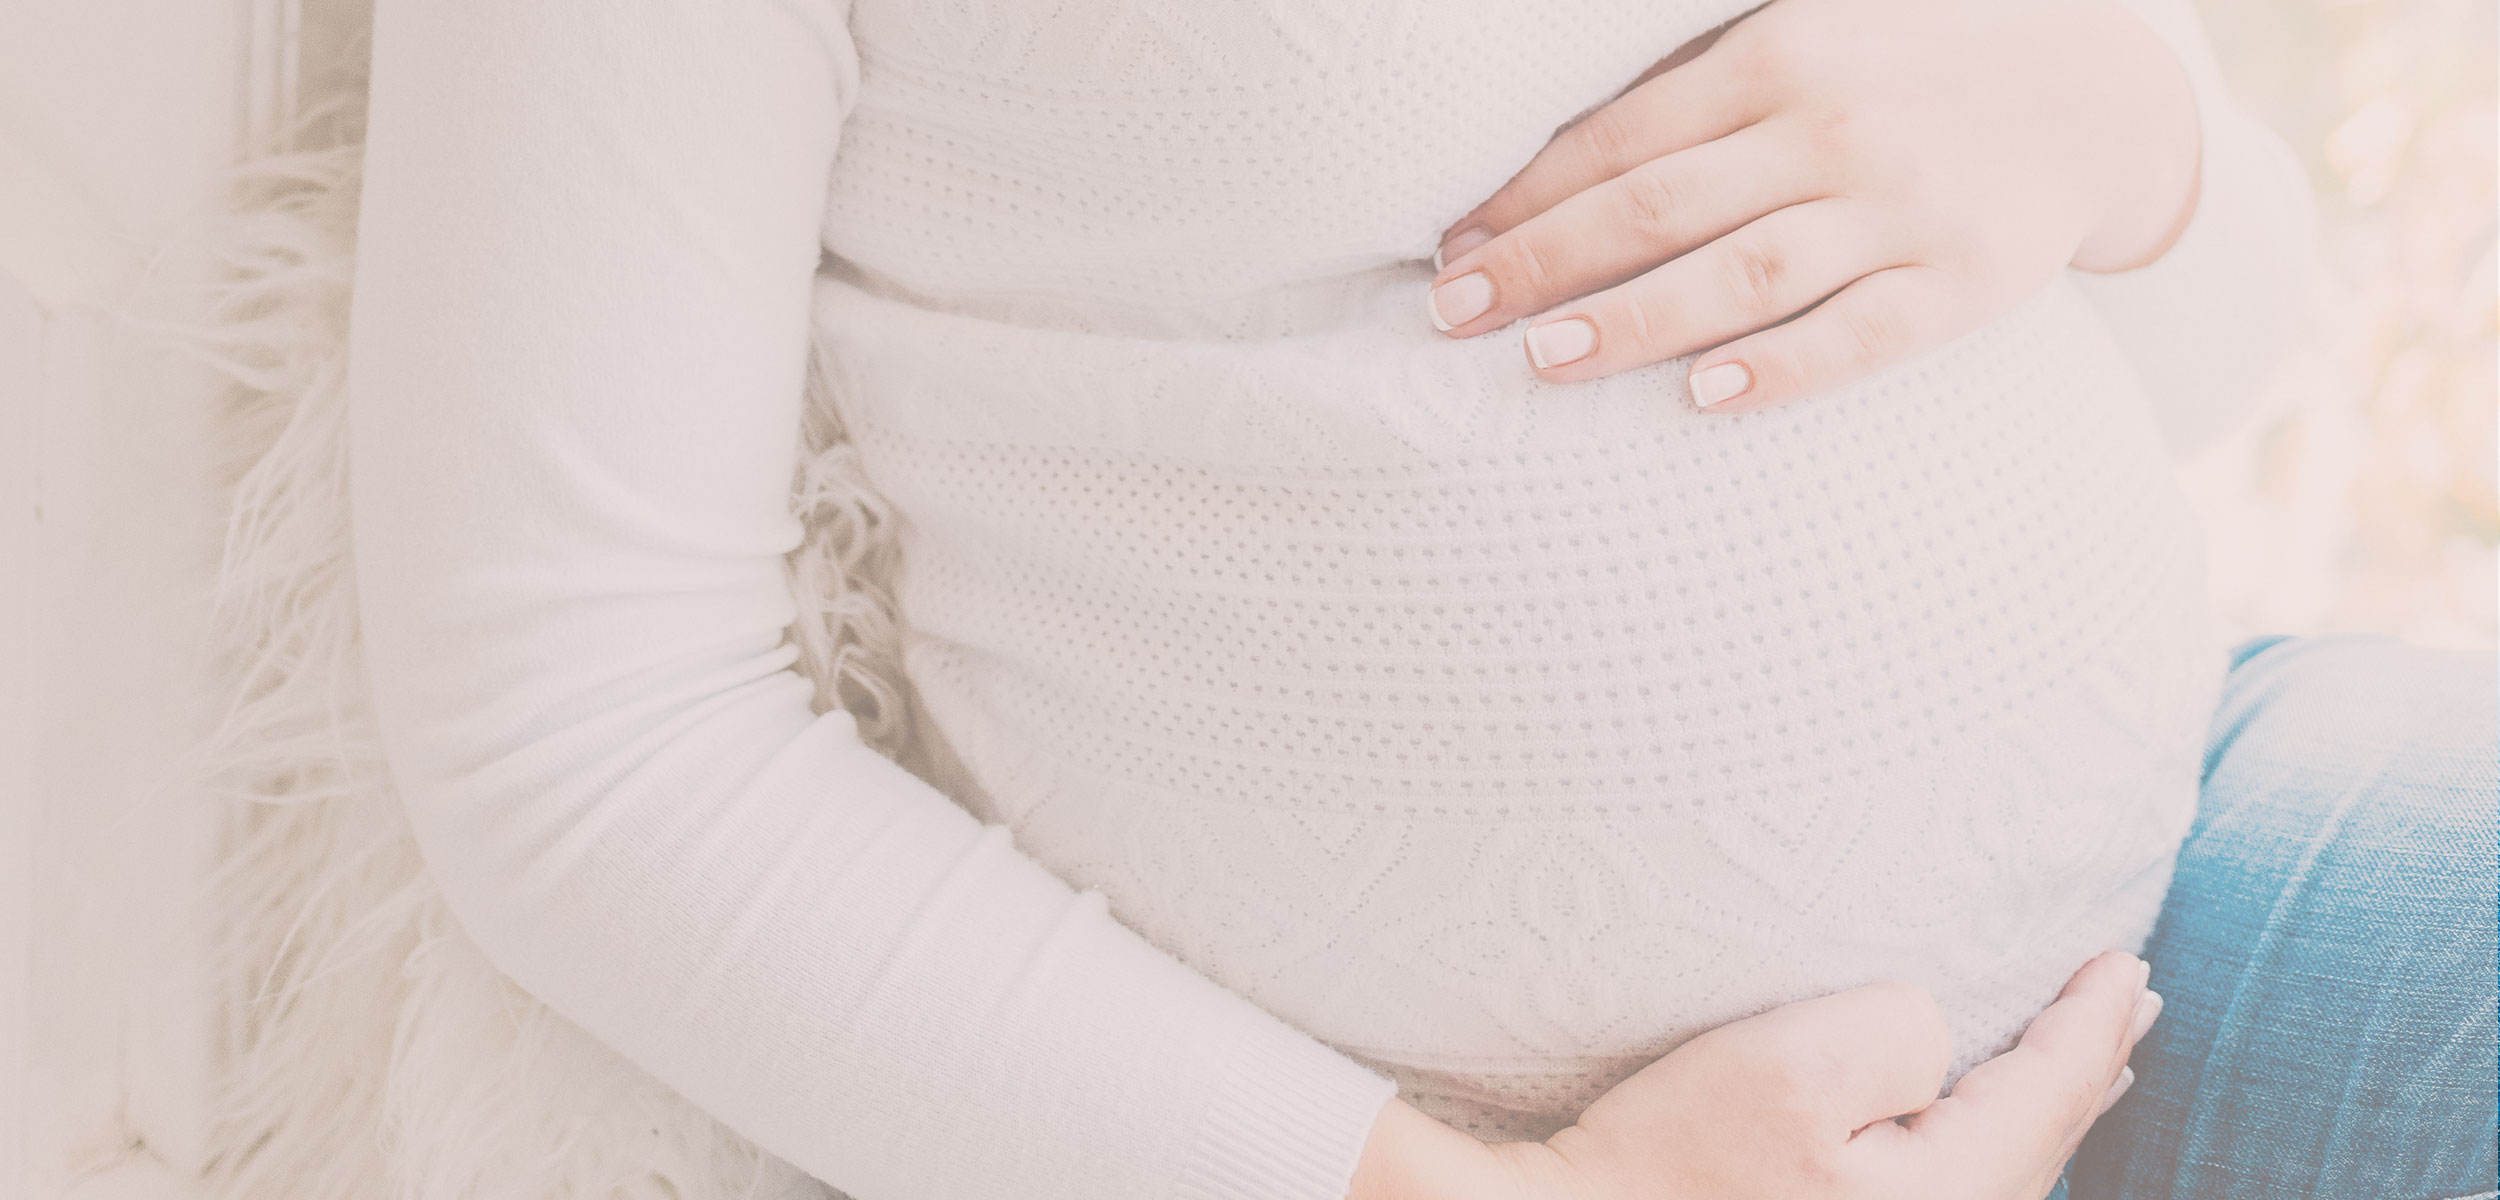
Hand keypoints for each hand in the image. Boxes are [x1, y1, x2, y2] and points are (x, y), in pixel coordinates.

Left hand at [1425, 0, 2202, 413]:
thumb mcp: (1801, 42)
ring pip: (1744, 273)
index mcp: (1777, 58)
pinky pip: (1860, 335)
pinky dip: (1781, 367)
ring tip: (1543, 358)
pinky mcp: (1962, 282)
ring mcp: (1900, 208)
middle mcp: (1831, 128)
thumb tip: (1545, 172)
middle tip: (1454, 315)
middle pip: (1658, 206)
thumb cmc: (1901, 76)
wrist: (2092, 96)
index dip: (1525, 199)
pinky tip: (1704, 397)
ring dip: (1634, 318)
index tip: (1449, 253)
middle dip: (1543, 261)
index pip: (1621, 139)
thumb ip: (1692, 95)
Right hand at [1473, 950, 2159, 1199]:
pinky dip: (1999, 1130)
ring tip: (2090, 1055)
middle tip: (2135, 997)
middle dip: (2087, 1061)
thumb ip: (1901, 1031)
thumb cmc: (1674, 1153)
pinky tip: (1996, 1120)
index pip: (2050, 1091)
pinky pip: (1966, 1177)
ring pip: (2010, 1162)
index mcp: (1951, 1191)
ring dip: (2048, 1097)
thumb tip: (1939, 1036)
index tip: (2124, 960)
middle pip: (2045, 1137)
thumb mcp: (1791, 1064)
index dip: (2090, 1019)